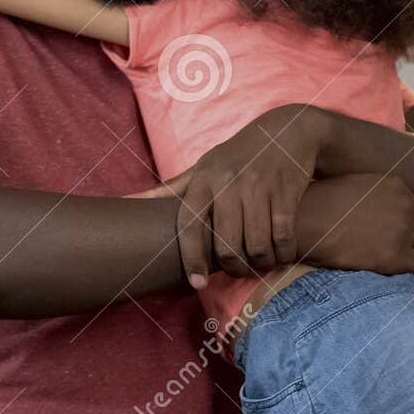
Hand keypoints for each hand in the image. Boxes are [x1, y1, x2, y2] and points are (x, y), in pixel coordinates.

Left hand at [131, 105, 334, 286]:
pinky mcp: (286, 192)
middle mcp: (229, 183)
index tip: (197, 283)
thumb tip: (126, 202)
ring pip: (256, 245)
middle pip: (226, 244)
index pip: (190, 224)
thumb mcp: (203, 166)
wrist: (288, 130)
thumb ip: (169, 190)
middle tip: (238, 270)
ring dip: (260, 263)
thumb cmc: (238, 155)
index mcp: (204, 180)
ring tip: (260, 263)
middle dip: (234, 267)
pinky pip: (283, 236)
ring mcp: (259, 188)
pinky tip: (282, 252)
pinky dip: (284, 252)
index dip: (192, 257)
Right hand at [299, 174, 413, 283]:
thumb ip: (372, 201)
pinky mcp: (395, 254)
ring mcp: (401, 229)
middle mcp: (404, 205)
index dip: (409, 233)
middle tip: (409, 268)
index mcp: (395, 187)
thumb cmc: (314, 210)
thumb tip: (376, 220)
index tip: (404, 248)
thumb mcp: (351, 191)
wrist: (300, 225)